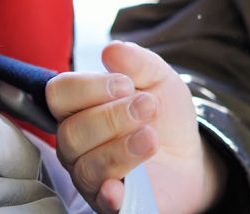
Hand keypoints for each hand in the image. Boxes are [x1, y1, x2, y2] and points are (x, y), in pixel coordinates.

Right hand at [46, 41, 224, 212]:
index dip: (89, 87)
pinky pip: (100, 202)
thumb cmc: (164, 117)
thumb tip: (112, 50)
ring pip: (85, 165)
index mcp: (79, 109)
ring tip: (151, 137)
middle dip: (111, 116)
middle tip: (148, 107)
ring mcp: (90, 177)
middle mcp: (76, 145)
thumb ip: (139, 63)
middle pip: (70, 132)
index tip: (126, 84)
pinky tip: (122, 186)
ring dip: (120, 148)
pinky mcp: (111, 203)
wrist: (190, 157)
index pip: (59, 94)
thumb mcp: (160, 80)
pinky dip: (108, 194)